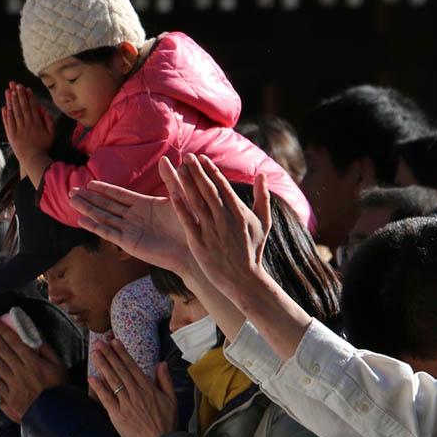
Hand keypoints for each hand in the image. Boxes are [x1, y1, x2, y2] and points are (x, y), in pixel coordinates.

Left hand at [0, 317, 67, 422]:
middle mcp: (20, 371)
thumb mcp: (59, 366)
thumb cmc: (60, 389)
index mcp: (33, 361)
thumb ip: (46, 350)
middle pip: (1, 349)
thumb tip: (34, 336)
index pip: (13, 341)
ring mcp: (12, 385)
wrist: (57, 416)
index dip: (1, 329)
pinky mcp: (8, 399)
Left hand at [2, 82, 54, 164]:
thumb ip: (49, 121)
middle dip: (18, 94)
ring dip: (11, 101)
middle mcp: (26, 124)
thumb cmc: (43, 146)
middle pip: (22, 107)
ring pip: (14, 112)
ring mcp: (18, 129)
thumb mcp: (52, 134)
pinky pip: (8, 122)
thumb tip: (43, 109)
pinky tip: (5, 106)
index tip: (25, 88)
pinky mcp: (11, 134)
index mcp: (36, 123)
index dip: (28, 96)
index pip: (31, 107)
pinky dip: (6, 114)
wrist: (33, 159)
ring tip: (9, 91)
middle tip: (15, 84)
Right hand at [68, 178, 193, 275]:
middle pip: (106, 205)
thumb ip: (171, 179)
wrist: (194, 248)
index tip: (89, 183)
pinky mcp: (129, 243)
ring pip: (103, 217)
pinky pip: (108, 233)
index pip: (119, 195)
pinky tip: (81, 220)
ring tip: (72, 201)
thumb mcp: (180, 197)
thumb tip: (165, 159)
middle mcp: (134, 217)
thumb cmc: (190, 223)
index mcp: (144, 205)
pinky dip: (94, 226)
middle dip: (89, 198)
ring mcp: (130, 230)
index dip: (104, 189)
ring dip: (87, 209)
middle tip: (71, 191)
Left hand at [88, 340, 176, 436]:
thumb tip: (161, 363)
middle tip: (100, 342)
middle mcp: (136, 393)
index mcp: (148, 388)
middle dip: (109, 355)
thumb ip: (165, 380)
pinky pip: (107, 399)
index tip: (114, 342)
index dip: (122, 353)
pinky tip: (92, 378)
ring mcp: (126, 404)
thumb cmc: (167, 424)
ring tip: (95, 353)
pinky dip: (99, 388)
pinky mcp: (118, 416)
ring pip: (113, 381)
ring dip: (103, 366)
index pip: (132, 366)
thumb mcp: (172, 400)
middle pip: (120, 370)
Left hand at [161, 154, 271, 292]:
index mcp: (239, 211)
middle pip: (208, 189)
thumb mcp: (264, 222)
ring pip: (197, 201)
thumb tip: (262, 174)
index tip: (201, 158)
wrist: (244, 279)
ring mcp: (211, 230)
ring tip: (178, 168)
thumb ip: (263, 197)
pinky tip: (172, 193)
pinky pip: (188, 221)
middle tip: (187, 157)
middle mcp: (224, 218)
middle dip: (197, 171)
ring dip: (187, 183)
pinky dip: (180, 207)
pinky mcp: (199, 243)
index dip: (210, 170)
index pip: (222, 185)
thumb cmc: (253, 250)